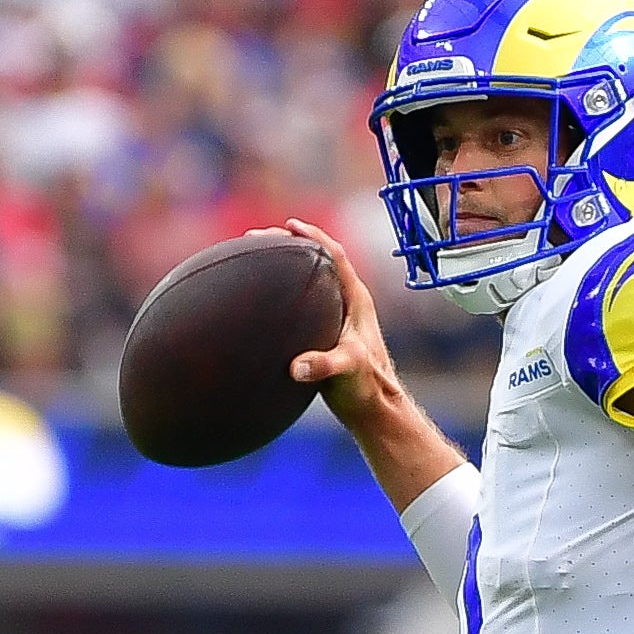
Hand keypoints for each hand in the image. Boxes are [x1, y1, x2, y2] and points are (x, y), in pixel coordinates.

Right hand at [277, 219, 403, 428]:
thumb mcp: (346, 373)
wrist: (376, 408)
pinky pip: (307, 298)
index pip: (336, 256)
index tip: (289, 225)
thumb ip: (324, 367)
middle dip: (292, 244)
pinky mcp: (330, 330)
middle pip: (321, 261)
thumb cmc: (367, 388)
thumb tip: (298, 368)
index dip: (314, 237)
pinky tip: (265, 294)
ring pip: (314, 278)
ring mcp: (340, 315)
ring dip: (288, 263)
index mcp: (357, 301)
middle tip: (259, 237)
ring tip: (258, 255)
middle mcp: (350, 303)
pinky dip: (287, 288)